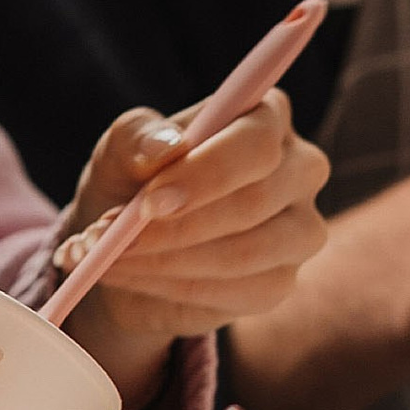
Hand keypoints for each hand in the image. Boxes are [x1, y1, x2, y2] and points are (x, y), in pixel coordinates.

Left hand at [54, 98, 331, 405]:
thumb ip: (138, 138)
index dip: (205, 174)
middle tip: (113, 237)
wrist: (127, 247)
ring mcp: (299, 229)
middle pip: (256, 200)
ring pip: (244, 253)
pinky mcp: (281, 281)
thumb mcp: (120, 150)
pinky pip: (236, 292)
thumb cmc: (132, 180)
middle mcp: (299, 169)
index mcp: (267, 117)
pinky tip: (133, 276)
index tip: (149, 201)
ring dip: (165, 260)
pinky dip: (172, 287)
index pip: (256, 141)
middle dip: (176, 226)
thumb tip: (167, 146)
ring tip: (110, 257)